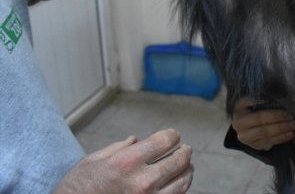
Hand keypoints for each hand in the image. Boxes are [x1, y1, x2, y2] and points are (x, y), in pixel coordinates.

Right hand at [53, 129, 192, 193]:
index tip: (173, 136)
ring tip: (186, 166)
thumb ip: (118, 148)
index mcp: (127, 162)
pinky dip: (180, 190)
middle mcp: (142, 181)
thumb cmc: (77, 188)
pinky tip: (177, 184)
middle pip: (179, 161)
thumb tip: (136, 140)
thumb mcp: (93, 161)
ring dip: (187, 171)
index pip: (165, 141)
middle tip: (185, 150)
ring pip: (182, 183)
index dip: (173, 136)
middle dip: (184, 152)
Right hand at [231, 97, 294, 150]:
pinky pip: (270, 142)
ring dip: (283, 128)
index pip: (248, 102)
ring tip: (294, 123)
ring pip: (266, 132)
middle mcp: (239, 124)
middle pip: (260, 119)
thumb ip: (263, 97)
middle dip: (278, 116)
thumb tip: (279, 94)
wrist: (248, 127)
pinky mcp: (255, 146)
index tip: (274, 99)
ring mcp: (246, 137)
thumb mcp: (253, 101)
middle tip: (292, 114)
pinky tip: (291, 133)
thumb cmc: (254, 109)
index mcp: (238, 110)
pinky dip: (282, 137)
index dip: (260, 100)